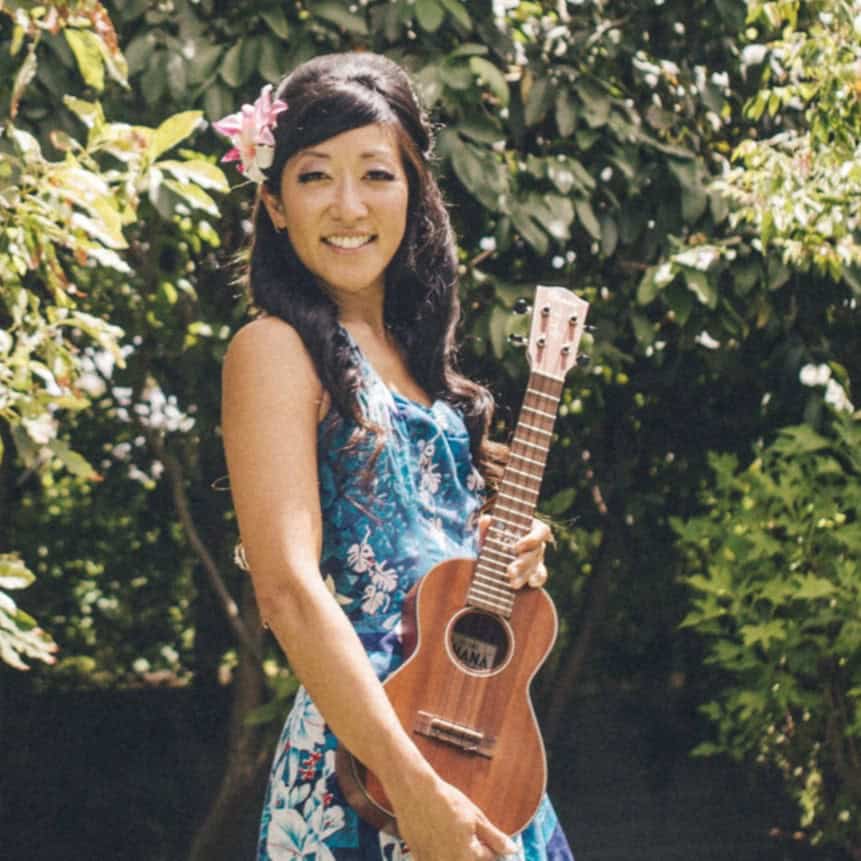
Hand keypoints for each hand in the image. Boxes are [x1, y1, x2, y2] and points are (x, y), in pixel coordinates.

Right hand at [390, 769, 517, 860]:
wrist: (415, 792)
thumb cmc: (445, 802)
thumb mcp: (476, 817)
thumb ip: (495, 838)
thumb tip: (512, 850)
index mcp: (467, 857)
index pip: (488, 857)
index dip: (488, 843)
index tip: (482, 832)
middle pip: (469, 860)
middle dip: (472, 848)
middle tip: (464, 829)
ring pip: (452, 859)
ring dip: (455, 850)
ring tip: (450, 829)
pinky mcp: (418, 857)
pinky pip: (434, 858)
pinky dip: (439, 850)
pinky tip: (437, 833)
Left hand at [478, 514, 552, 589]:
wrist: (499, 548)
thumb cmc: (499, 534)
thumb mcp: (492, 530)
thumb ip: (489, 526)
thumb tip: (485, 520)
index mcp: (533, 528)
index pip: (542, 531)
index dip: (532, 539)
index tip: (516, 547)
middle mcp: (538, 543)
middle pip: (536, 553)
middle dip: (522, 563)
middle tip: (510, 571)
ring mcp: (538, 558)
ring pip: (536, 567)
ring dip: (524, 575)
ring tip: (512, 583)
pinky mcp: (537, 571)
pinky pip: (541, 576)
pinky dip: (537, 580)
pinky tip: (530, 584)